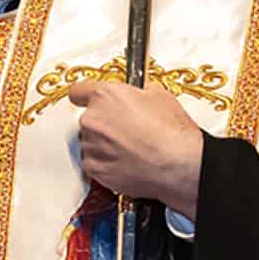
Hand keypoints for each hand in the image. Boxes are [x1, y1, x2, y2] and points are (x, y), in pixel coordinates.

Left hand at [68, 80, 203, 218]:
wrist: (179, 165)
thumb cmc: (172, 133)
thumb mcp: (160, 95)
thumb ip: (138, 91)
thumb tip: (138, 94)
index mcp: (104, 96)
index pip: (78, 91)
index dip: (86, 96)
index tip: (91, 100)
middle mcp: (92, 119)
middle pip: (89, 119)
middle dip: (104, 122)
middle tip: (127, 128)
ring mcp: (91, 145)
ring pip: (90, 141)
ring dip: (104, 144)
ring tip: (131, 148)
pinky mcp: (93, 168)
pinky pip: (93, 162)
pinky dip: (105, 162)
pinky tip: (126, 162)